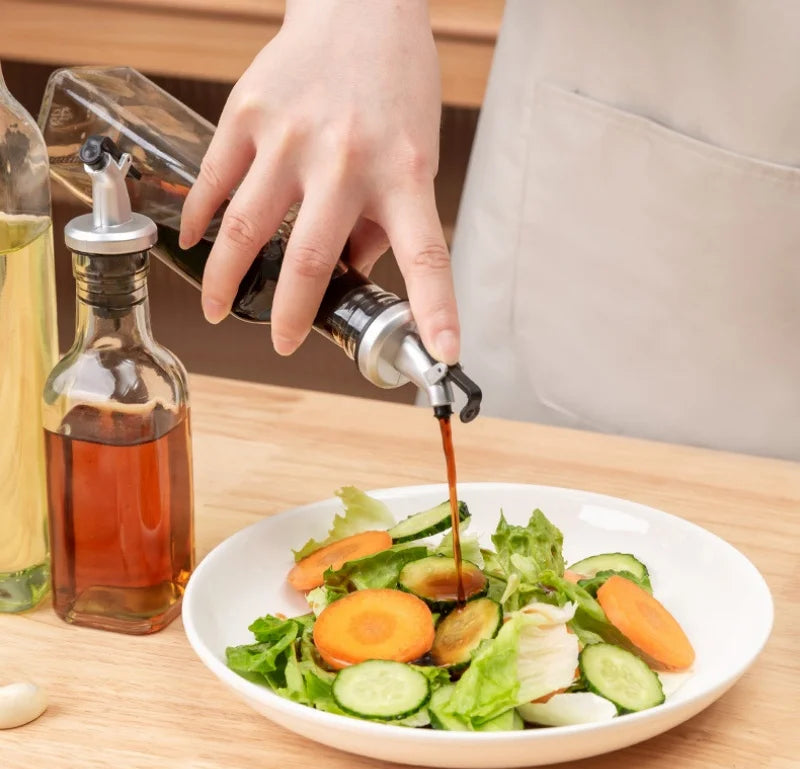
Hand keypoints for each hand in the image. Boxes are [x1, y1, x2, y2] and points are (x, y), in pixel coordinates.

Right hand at [180, 0, 459, 363]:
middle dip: (292, 315)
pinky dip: (201, 217)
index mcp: (403, 175)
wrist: (358, 9)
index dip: (435, 311)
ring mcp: (293, 137)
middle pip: (313, 258)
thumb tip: (348, 274)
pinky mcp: (250, 114)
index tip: (444, 354)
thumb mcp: (413, 159)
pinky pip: (215, 179)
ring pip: (249, 227)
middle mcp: (347, 160)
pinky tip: (195, 241)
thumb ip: (383, 223)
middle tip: (284, 344)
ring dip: (227, 280)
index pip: (427, 256)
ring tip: (219, 309)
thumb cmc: (393, 90)